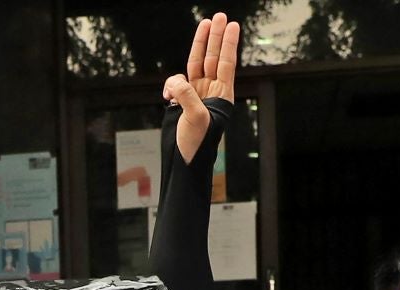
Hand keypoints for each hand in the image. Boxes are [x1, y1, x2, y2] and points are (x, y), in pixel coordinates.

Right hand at [162, 12, 239, 164]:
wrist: (183, 162)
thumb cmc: (197, 144)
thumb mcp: (195, 118)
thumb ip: (187, 95)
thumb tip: (175, 81)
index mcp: (222, 96)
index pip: (226, 63)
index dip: (228, 44)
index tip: (232, 25)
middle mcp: (210, 92)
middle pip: (213, 57)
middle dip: (216, 37)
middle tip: (219, 17)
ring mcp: (196, 95)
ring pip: (197, 64)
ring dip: (200, 44)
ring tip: (205, 24)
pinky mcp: (181, 100)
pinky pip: (176, 83)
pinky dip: (170, 84)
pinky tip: (167, 95)